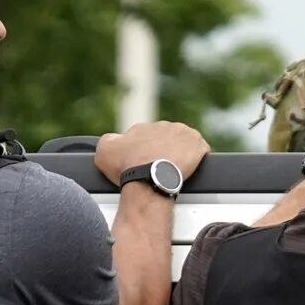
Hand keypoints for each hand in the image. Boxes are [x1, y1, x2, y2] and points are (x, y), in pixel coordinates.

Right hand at [95, 120, 209, 186]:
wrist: (148, 179)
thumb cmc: (127, 168)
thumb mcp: (104, 152)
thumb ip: (109, 141)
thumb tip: (114, 140)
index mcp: (142, 128)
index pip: (146, 138)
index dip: (147, 153)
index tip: (147, 165)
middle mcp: (162, 126)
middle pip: (166, 140)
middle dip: (164, 153)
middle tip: (162, 170)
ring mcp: (182, 134)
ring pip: (183, 144)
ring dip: (181, 154)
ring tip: (176, 172)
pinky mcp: (198, 145)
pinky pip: (200, 150)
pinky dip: (198, 159)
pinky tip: (191, 171)